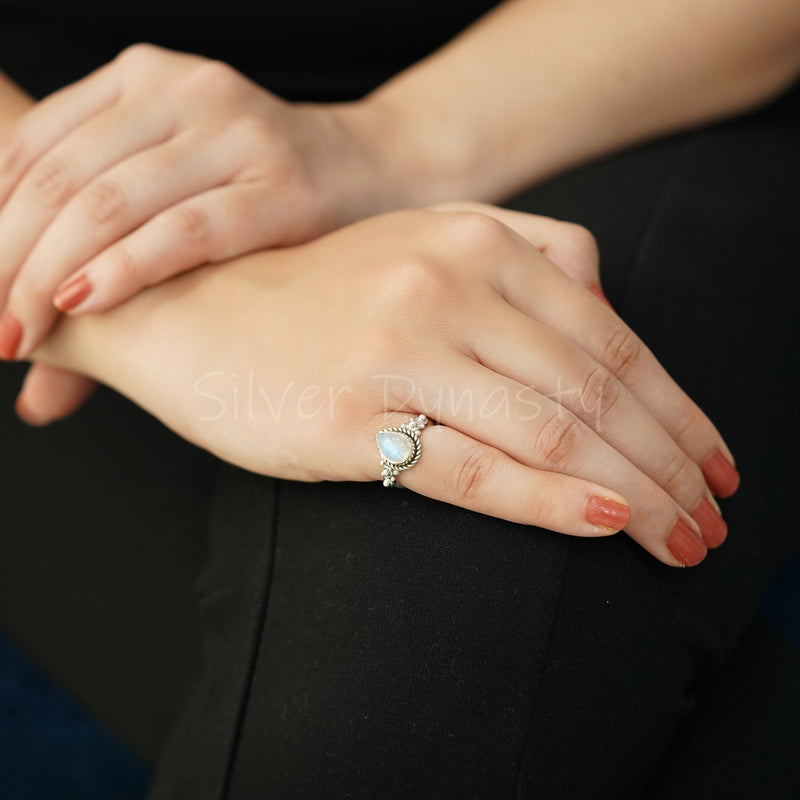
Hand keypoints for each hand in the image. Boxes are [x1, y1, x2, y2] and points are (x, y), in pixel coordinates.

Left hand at [0, 43, 392, 360]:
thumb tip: (39, 395)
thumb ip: (99, 276)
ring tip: (19, 335)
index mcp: (141, 81)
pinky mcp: (281, 187)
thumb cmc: (265, 198)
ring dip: (47, 276)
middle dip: (5, 263)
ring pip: (110, 202)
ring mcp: (234, 134)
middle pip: (59, 179)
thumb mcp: (176, 207)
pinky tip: (84, 302)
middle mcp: (183, 93)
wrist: (372, 172)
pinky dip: (127, 267)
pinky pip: (186, 229)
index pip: (30, 148)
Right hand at [35, 207, 735, 565]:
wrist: (190, 307)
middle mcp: (446, 285)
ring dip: (635, 491)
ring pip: (551, 428)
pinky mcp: (350, 417)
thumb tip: (604, 296)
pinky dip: (552, 497)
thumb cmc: (312, 291)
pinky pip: (475, 465)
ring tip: (681, 541)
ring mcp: (397, 348)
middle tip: (712, 520)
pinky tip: (609, 523)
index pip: (611, 338)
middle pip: (597, 388)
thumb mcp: (421, 240)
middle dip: (673, 463)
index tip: (714, 464)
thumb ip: (522, 251)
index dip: (678, 409)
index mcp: (475, 242)